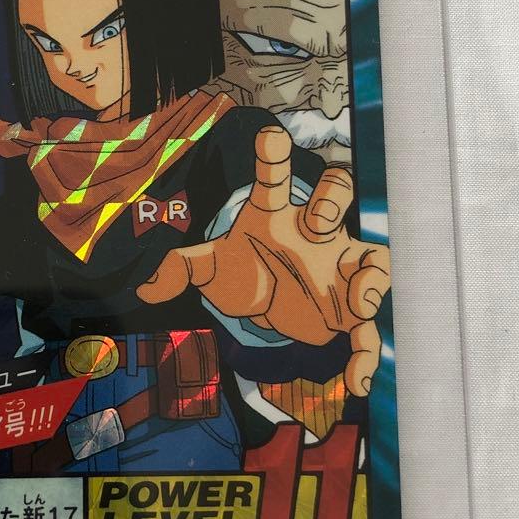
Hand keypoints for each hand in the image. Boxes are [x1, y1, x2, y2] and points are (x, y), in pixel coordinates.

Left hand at [135, 126, 389, 396]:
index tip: (269, 135)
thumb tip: (147, 290)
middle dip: (333, 200)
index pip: (274, 178)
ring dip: (371, 278)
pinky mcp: (348, 309)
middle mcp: (313, 233)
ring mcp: (337, 268)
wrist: (270, 305)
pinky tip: (358, 382)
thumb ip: (180, 270)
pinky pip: (367, 328)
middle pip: (336, 196)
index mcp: (275, 215)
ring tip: (361, 304)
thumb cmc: (245, 271)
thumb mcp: (210, 268)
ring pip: (371, 257)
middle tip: (318, 224)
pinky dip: (366, 355)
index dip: (272, 156)